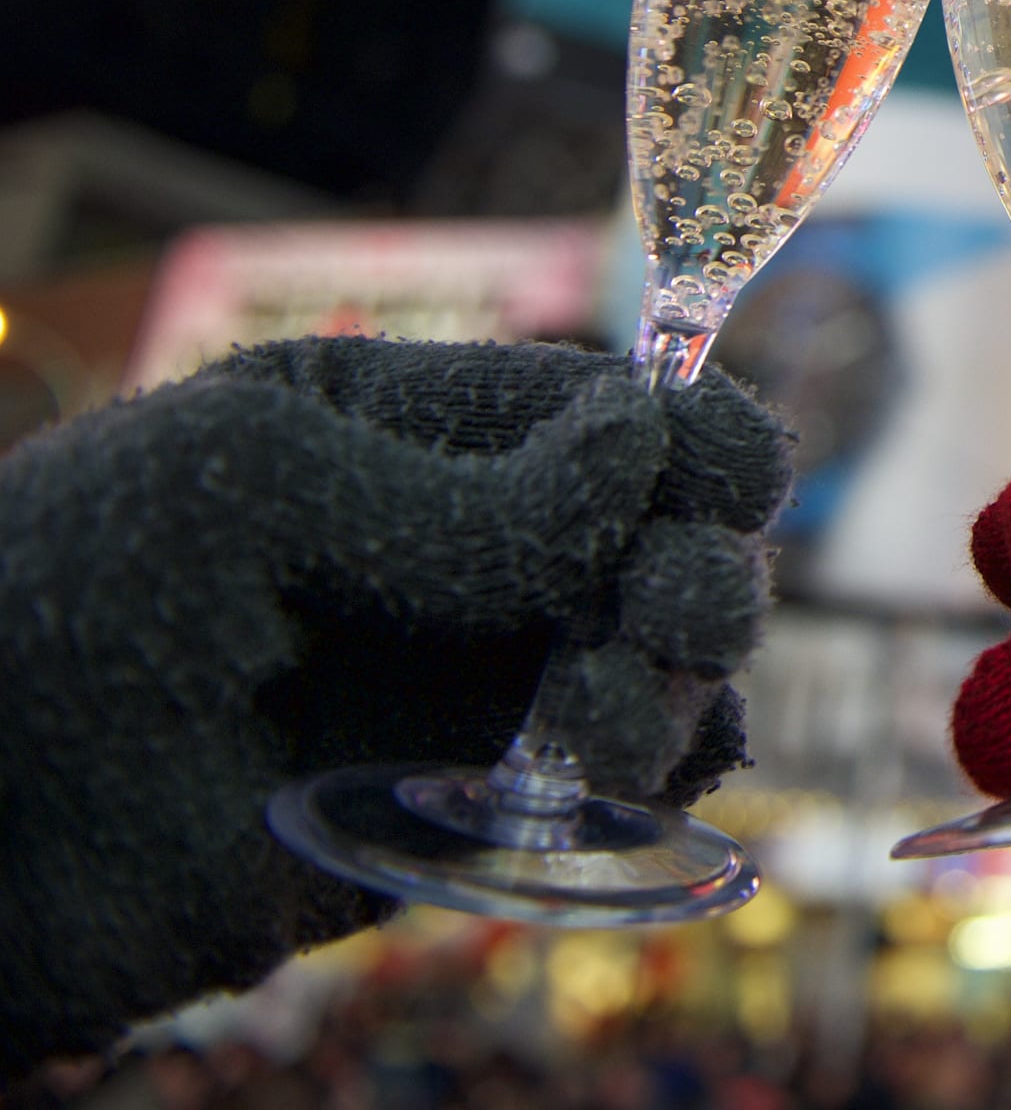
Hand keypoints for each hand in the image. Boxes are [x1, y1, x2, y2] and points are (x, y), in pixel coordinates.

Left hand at [0, 337, 789, 1074]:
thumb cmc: (57, 603)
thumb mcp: (249, 488)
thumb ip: (463, 491)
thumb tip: (647, 445)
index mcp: (402, 430)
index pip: (604, 408)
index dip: (695, 434)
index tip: (732, 478)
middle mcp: (456, 552)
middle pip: (665, 537)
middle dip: (699, 566)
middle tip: (663, 613)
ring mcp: (461, 685)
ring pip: (662, 666)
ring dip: (676, 682)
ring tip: (596, 719)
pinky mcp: (456, 813)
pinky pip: (610, 793)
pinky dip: (651, 782)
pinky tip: (599, 779)